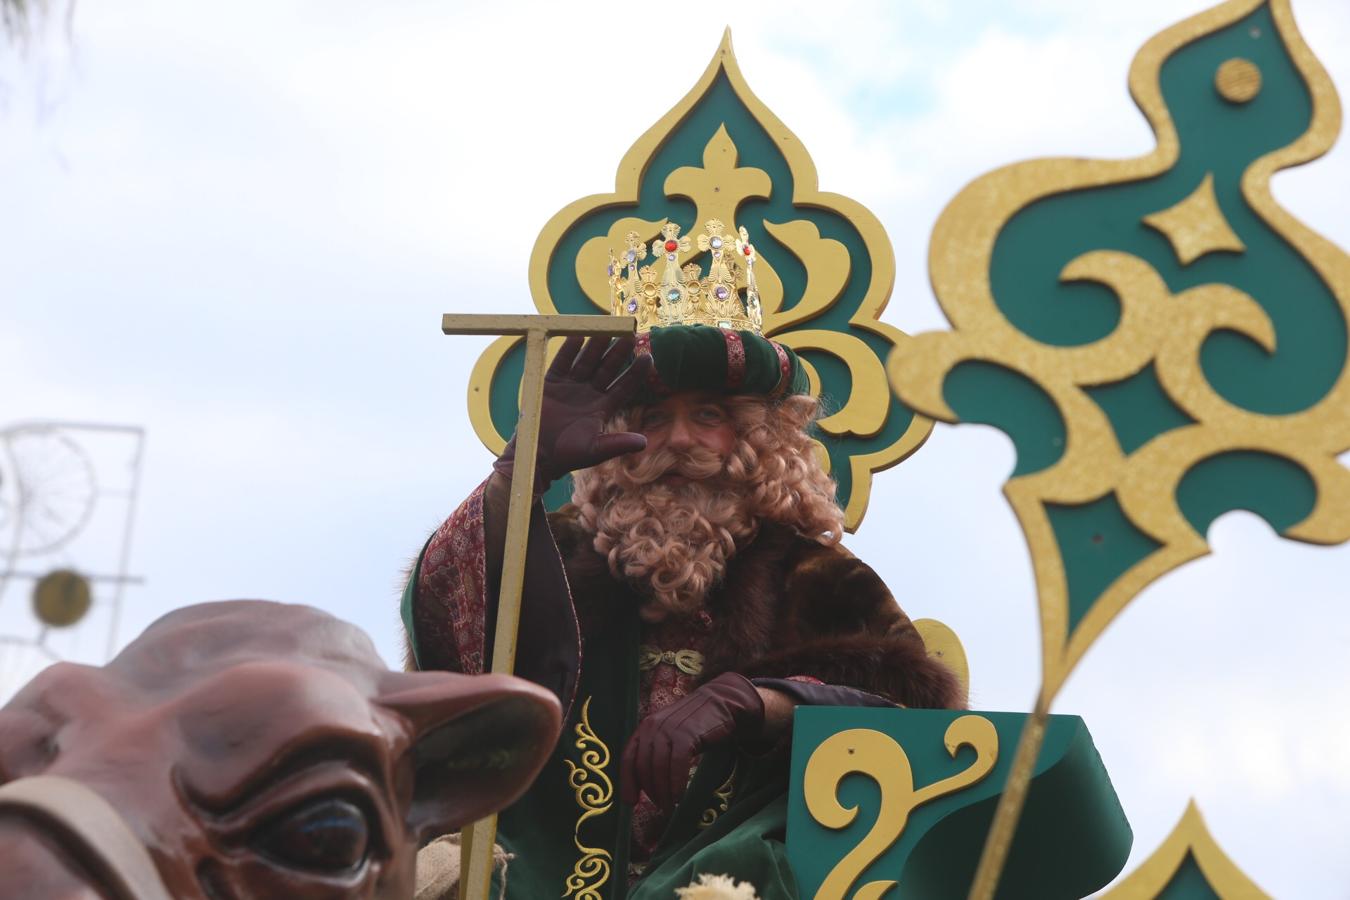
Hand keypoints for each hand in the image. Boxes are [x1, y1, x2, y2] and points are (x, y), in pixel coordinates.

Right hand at [494, 334, 652, 492]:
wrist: (537, 456)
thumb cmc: (568, 456)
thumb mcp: (596, 450)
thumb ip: (618, 443)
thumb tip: (644, 443)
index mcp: (603, 408)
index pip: (624, 386)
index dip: (636, 373)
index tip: (648, 358)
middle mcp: (589, 394)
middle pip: (607, 369)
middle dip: (618, 353)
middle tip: (630, 335)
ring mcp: (570, 387)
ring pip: (586, 361)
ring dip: (596, 346)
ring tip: (607, 330)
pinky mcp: (551, 384)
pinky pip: (561, 362)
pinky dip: (568, 350)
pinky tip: (578, 336)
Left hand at [620, 672, 765, 811]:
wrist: (720, 703)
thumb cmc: (695, 725)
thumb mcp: (670, 735)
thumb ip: (656, 753)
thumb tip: (646, 785)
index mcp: (645, 727)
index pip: (628, 757)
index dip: (627, 782)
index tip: (630, 802)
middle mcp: (653, 727)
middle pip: (644, 766)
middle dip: (651, 791)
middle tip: (661, 807)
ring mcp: (669, 729)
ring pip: (659, 768)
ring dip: (664, 792)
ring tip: (671, 806)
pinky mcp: (686, 734)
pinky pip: (677, 764)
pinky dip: (676, 783)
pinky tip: (680, 795)